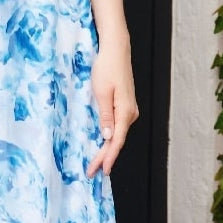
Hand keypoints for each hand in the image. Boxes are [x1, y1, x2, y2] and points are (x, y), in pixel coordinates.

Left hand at [86, 43, 138, 176]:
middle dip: (105, 157)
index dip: (109, 158)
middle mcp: (130, 113)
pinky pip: (118, 126)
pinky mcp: (124, 105)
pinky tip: (104, 145)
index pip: (116, 141)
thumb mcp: (102, 93)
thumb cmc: (107, 68)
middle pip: (116, 140)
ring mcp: (129, 110)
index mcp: (125, 112)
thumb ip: (105, 116)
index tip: (102, 171)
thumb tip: (107, 136)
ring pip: (117, 134)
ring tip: (96, 163)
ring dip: (107, 149)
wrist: (116, 50)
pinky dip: (110, 138)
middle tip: (92, 172)